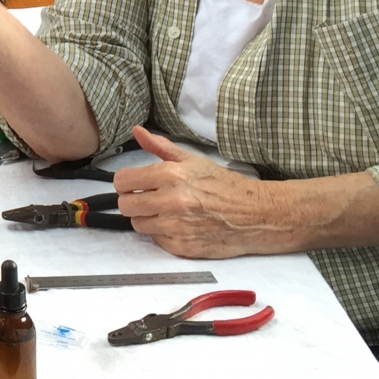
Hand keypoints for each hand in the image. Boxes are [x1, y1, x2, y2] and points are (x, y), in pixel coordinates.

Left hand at [113, 126, 279, 257]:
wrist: (256, 215)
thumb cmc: (224, 185)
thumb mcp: (193, 160)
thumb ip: (160, 147)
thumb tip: (137, 131)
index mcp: (171, 175)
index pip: (122, 181)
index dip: (124, 182)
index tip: (132, 184)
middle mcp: (172, 201)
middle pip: (125, 205)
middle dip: (132, 201)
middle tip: (148, 198)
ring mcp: (177, 226)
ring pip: (138, 224)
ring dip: (147, 218)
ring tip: (166, 211)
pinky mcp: (184, 247)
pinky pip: (156, 241)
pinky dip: (163, 234)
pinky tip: (179, 225)